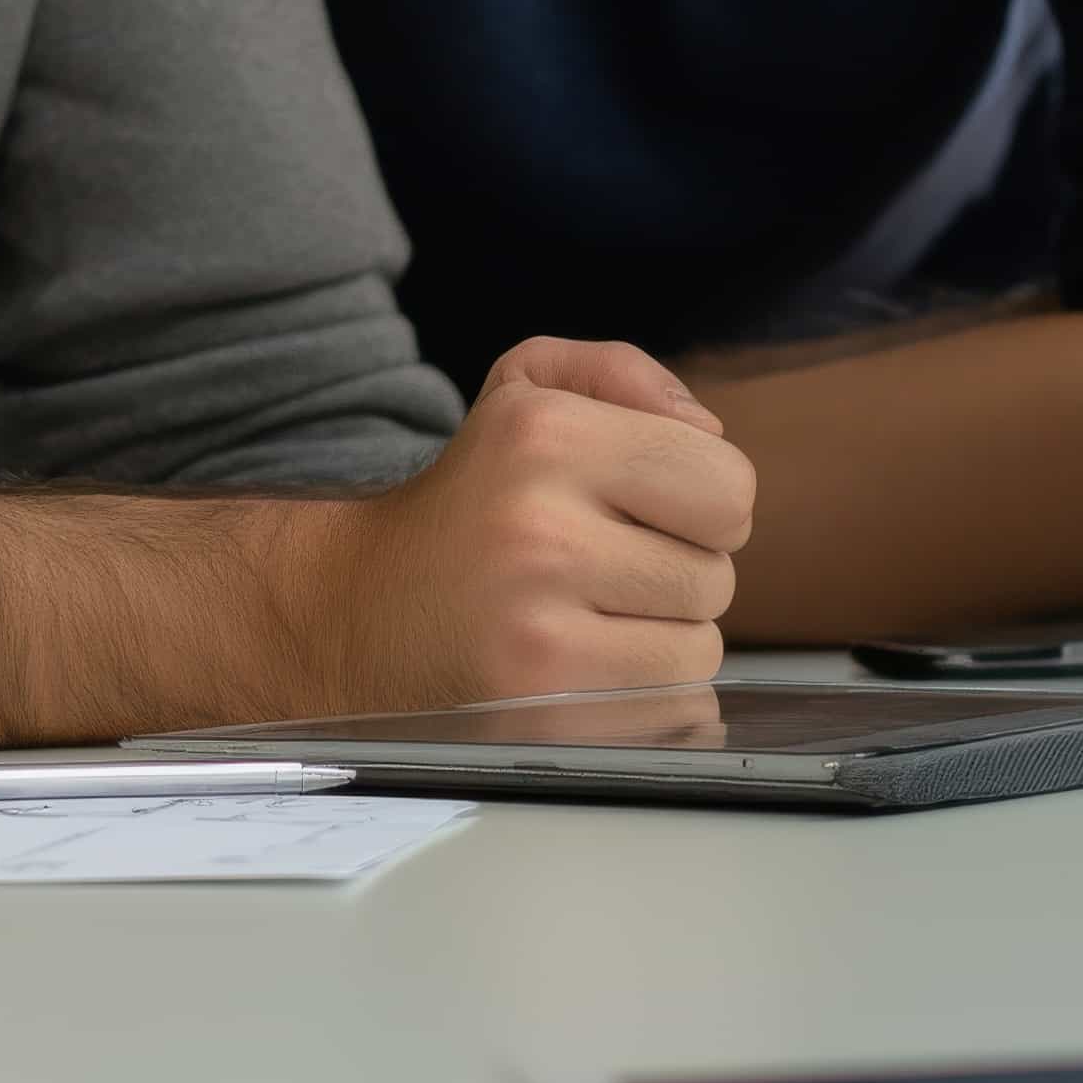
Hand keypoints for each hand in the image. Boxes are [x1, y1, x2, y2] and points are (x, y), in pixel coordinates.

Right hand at [266, 336, 753, 711]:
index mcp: (545, 433)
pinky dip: (640, 690)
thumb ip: (624, 375)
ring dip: (660, 636)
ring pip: (698, 648)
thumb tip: (710, 433)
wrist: (355, 608)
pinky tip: (578, 663)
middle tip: (603, 564)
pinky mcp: (537, 707)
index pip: (728, 484)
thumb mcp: (524, 389)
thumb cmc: (470, 498)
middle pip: (717, 573)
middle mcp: (539, 527)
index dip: (701, 499)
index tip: (642, 507)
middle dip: (676, 570)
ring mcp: (535, 627)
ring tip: (585, 613)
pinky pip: (667, 704)